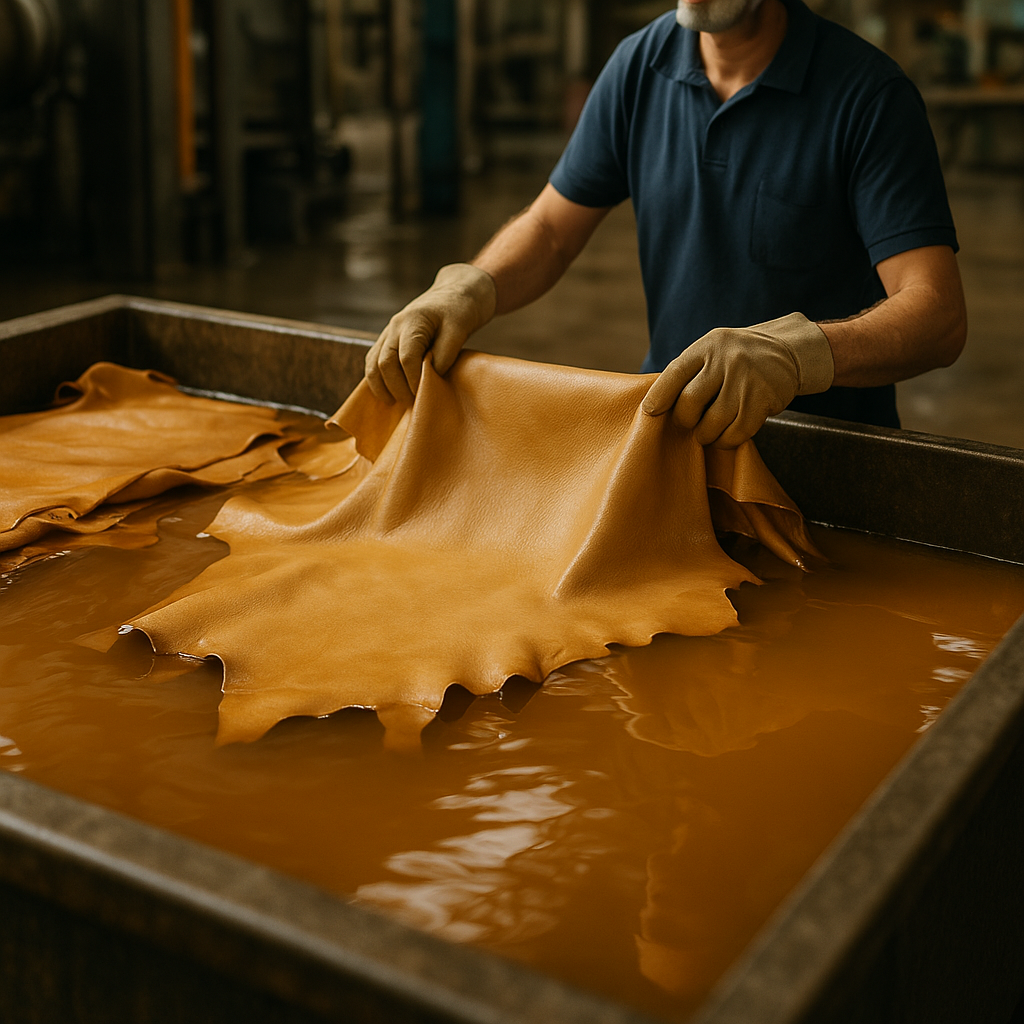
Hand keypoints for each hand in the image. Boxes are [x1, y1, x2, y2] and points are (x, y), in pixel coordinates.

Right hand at [365, 263, 496, 402]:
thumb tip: (431, 377)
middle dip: (396, 387)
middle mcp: (395, 326)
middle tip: (412, 404)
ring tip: (395, 403)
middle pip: (384, 363)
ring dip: (381, 386)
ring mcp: (388, 332)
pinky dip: (377, 380)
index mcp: (413, 321)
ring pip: (373, 363)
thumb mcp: (460, 329)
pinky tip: (388, 394)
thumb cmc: (459, 311)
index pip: (406, 357)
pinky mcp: (387, 339)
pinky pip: (374, 362)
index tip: (424, 394)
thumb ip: (446, 353)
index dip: (413, 379)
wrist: (453, 294)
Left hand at [642, 313, 833, 448]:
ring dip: (704, 434)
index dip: (659, 395)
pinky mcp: (764, 400)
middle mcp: (727, 361)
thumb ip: (688, 371)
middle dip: (684, 420)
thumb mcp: (712, 350)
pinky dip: (726, 441)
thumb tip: (655, 403)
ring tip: (705, 433)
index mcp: (708, 347)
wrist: (787, 352)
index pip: (675, 373)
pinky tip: (724, 437)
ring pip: (713, 422)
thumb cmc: (737, 357)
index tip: (650, 411)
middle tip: (687, 424)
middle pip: (691, 402)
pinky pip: (737, 432)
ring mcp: (747, 380)